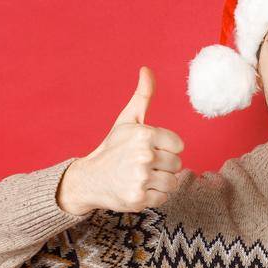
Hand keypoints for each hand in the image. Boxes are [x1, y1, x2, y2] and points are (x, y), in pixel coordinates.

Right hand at [58, 66, 185, 215]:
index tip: (149, 150)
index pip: (179, 146)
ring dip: (159, 182)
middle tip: (142, 166)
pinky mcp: (138, 198)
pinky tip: (137, 189)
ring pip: (172, 183)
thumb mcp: (127, 120)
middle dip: (163, 167)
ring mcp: (140, 178)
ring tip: (141, 177)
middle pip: (177, 165)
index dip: (166, 149)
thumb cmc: (112, 148)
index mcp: (144, 134)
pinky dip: (153, 196)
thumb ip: (143, 96)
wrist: (88, 179)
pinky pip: (163, 198)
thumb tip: (146, 69)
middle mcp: (143, 155)